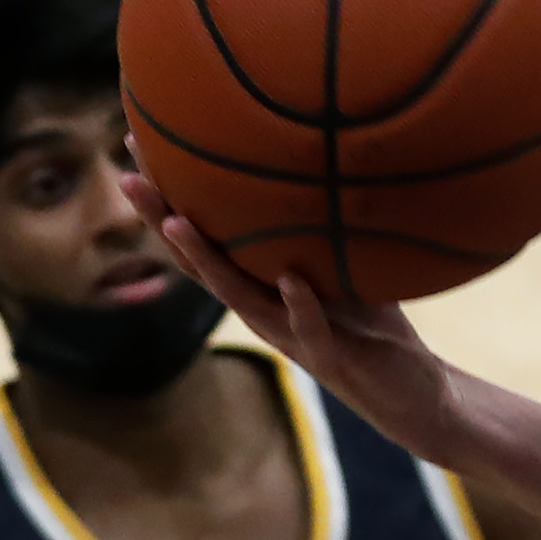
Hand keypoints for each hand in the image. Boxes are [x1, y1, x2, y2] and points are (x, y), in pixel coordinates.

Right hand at [123, 174, 466, 460]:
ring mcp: (291, 335)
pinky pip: (310, 328)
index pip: (201, 237)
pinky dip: (300, 304)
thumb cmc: (373, 325)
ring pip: (238, 296)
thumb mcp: (340, 265)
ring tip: (176, 222)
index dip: (165, 196)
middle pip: (198, 262)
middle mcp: (262, 310)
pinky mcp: (332, 357)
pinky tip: (289, 279)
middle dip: (160, 218)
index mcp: (258, 286)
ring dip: (206, 259)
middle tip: (128, 175)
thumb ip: (319, 225)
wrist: (412, 395)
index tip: (133, 144)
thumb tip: (313, 158)